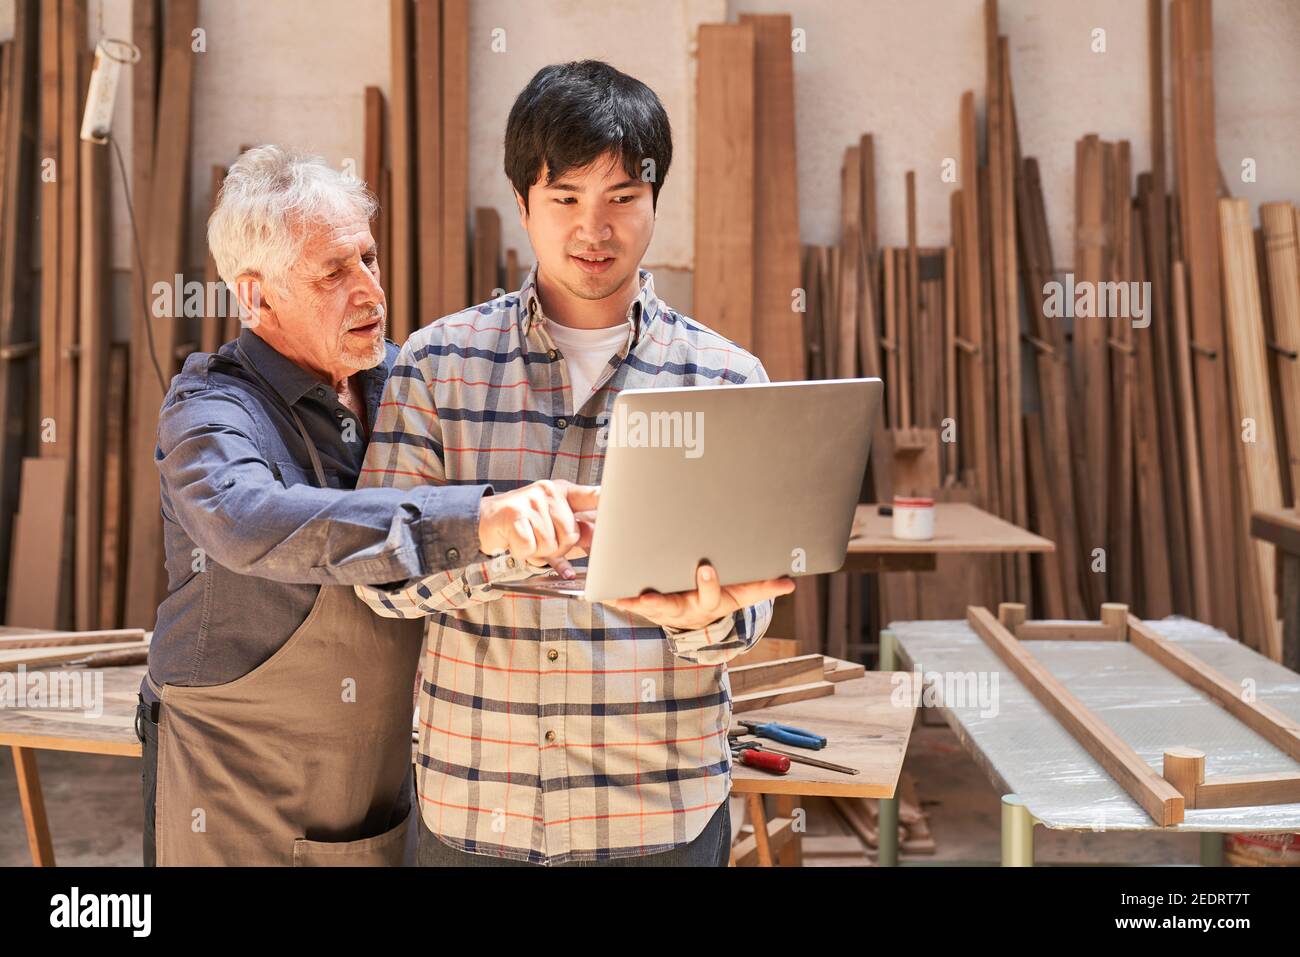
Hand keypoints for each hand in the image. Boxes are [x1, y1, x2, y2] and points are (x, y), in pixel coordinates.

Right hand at [478, 480, 597, 569]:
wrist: (487, 519)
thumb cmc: (525, 523)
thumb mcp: (552, 523)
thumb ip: (576, 530)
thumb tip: (596, 538)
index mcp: (562, 492)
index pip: (590, 495)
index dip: (607, 499)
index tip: (624, 499)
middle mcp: (548, 493)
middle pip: (570, 534)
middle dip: (557, 548)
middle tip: (543, 542)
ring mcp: (531, 502)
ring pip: (550, 544)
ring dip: (538, 552)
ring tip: (529, 541)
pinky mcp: (514, 515)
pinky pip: (530, 547)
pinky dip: (523, 553)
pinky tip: (517, 542)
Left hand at [604, 561, 794, 631]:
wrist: (703, 616)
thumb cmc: (725, 595)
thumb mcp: (745, 593)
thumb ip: (765, 586)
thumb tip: (791, 583)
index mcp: (709, 604)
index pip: (711, 595)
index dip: (708, 584)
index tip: (706, 568)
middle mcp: (684, 610)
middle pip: (671, 608)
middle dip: (659, 602)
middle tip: (648, 596)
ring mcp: (664, 610)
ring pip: (646, 607)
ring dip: (631, 602)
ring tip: (617, 593)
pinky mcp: (647, 606)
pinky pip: (630, 602)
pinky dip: (617, 595)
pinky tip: (602, 586)